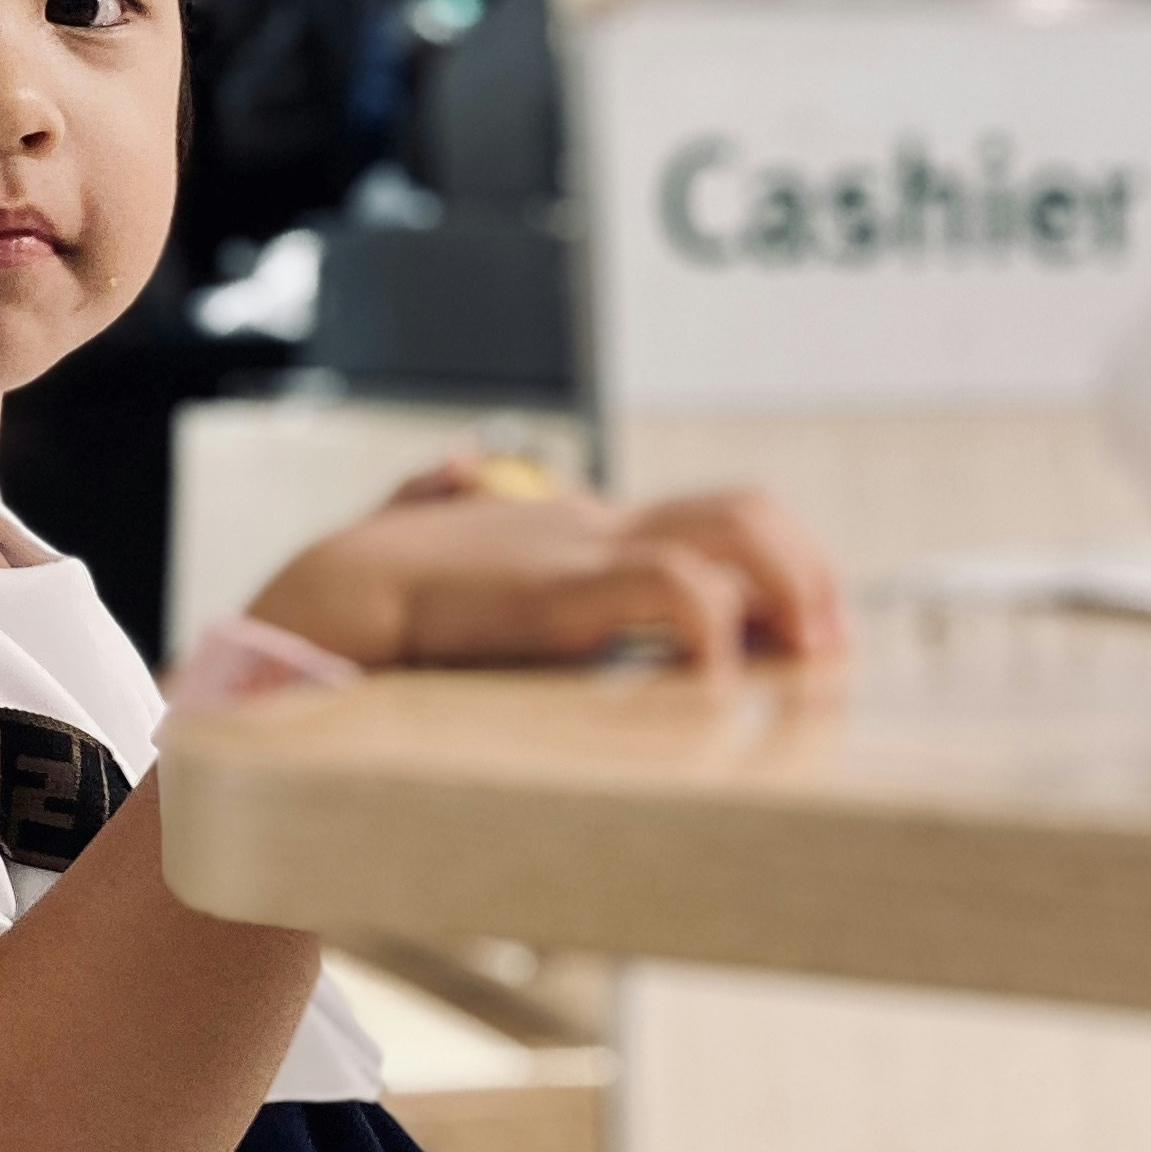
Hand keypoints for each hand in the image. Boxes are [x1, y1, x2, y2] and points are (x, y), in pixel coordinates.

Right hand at [242, 475, 850, 673]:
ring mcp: (583, 550)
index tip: (799, 642)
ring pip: (735, 527)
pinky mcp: (564, 590)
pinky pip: (675, 588)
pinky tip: (719, 686)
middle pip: (743, 509)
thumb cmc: (364, 590)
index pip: (704, 527)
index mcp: (573, 529)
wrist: (322, 597)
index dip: (773, 579)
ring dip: (794, 591)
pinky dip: (717, 631)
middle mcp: (593, 526)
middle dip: (810, 575)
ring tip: (806, 661)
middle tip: (828, 651)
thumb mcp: (427, 544)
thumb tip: (450, 466)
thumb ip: (443, 502)